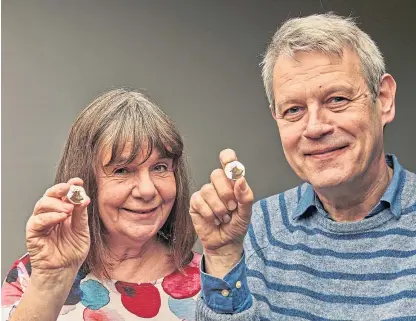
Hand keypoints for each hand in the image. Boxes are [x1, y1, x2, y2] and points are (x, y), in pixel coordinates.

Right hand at [26, 177, 90, 276]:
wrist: (65, 270)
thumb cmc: (72, 251)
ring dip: (56, 203)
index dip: (70, 185)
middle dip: (60, 189)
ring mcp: (41, 222)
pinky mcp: (33, 233)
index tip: (78, 181)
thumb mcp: (82, 230)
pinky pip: (38, 221)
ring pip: (42, 204)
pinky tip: (61, 217)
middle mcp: (51, 214)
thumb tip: (83, 198)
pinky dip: (50, 216)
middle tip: (70, 189)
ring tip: (69, 209)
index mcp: (64, 210)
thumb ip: (81, 214)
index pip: (64, 194)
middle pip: (50, 194)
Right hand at [190, 149, 253, 275]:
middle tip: (231, 207)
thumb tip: (240, 180)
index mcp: (232, 183)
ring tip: (223, 218)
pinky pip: (199, 201)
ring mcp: (205, 193)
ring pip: (208, 190)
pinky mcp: (195, 203)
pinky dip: (209, 214)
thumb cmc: (236, 226)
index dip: (227, 159)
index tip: (228, 160)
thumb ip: (245, 196)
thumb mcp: (246, 213)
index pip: (228, 163)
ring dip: (218, 208)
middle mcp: (218, 185)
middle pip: (216, 174)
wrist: (225, 244)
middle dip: (225, 192)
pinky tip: (214, 220)